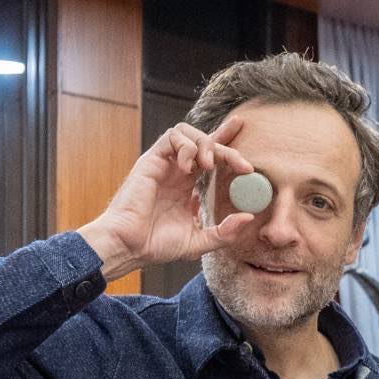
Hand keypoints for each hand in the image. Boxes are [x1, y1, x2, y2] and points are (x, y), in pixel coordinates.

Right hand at [78, 117, 257, 281]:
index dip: (227, 143)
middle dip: (227, 146)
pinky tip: (189, 167)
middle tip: (243, 166)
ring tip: (209, 166)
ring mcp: (164, 165)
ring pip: (187, 133)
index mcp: (188, 187)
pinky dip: (186, 147)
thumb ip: (225, 232)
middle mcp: (177, 172)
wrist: (129, 246)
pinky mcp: (150, 160)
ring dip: (205, 144)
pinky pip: (171, 138)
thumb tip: (249, 217)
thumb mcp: (199, 242)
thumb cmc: (156, 245)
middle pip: (204, 141)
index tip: (245, 136)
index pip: (211, 157)